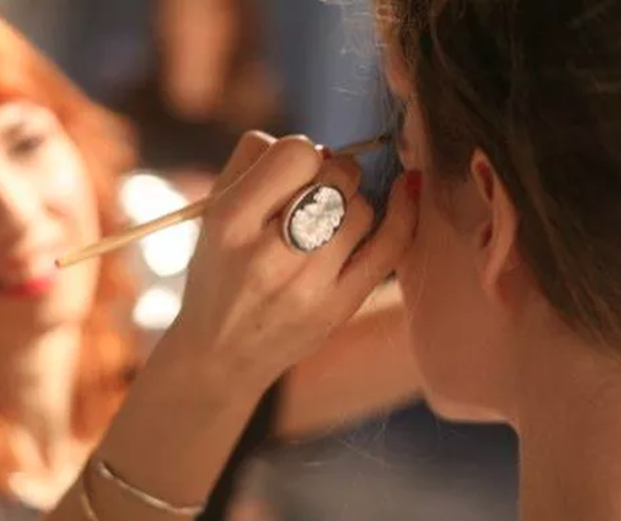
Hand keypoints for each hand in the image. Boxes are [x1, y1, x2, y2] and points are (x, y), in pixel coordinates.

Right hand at [166, 131, 418, 386]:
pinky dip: (405, 212)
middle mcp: (268, 254)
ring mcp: (307, 285)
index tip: (291, 171)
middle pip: (335, 178)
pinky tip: (408, 188)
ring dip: (350, 203)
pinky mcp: (338, 308)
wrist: (220, 354)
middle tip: (314, 190)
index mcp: (230, 222)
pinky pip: (390, 248)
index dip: (300, 152)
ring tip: (324, 221)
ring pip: (362, 209)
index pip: (296, 154)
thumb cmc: (218, 270)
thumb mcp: (211, 211)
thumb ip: (253, 159)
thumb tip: (317, 146)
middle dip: (331, 172)